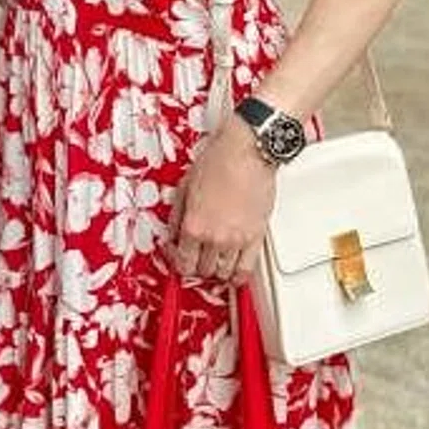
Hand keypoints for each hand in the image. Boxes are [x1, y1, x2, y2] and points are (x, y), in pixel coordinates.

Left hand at [169, 127, 279, 283]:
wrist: (246, 152)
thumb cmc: (218, 161)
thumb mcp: (184, 187)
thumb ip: (176, 216)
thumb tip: (172, 234)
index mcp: (194, 226)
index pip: (182, 262)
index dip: (177, 263)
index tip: (178, 256)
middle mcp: (215, 238)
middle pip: (202, 270)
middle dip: (196, 266)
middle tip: (195, 257)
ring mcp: (237, 240)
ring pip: (224, 273)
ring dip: (216, 271)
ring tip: (213, 262)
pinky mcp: (256, 237)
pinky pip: (246, 269)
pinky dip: (238, 276)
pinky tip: (233, 274)